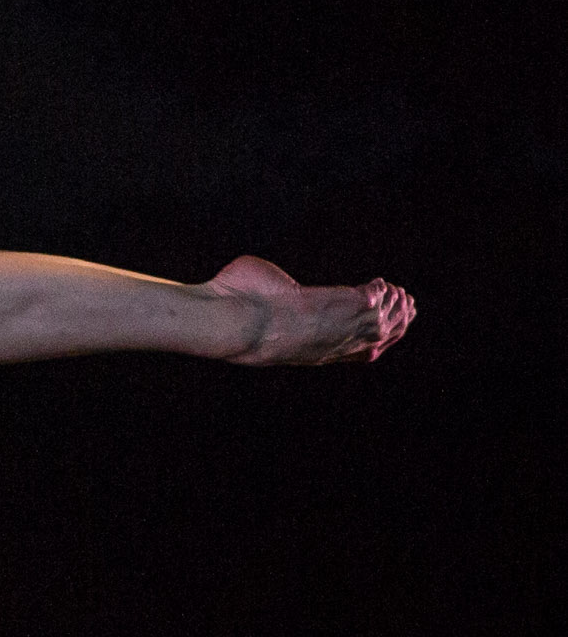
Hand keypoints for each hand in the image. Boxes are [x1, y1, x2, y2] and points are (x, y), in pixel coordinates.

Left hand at [206, 255, 416, 363]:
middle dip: (396, 321)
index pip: (356, 354)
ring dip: (393, 305)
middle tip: (407, 303)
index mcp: (311, 353)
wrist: (229, 318)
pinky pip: (375, 303)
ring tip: (394, 290)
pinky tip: (378, 283)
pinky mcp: (340, 310)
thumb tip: (265, 282)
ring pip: (382, 323)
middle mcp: (328, 347)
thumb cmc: (233, 309)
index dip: (376, 341)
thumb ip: (271, 297)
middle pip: (377, 339)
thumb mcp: (258, 307)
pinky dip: (381, 293)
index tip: (385, 327)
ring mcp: (336, 330)